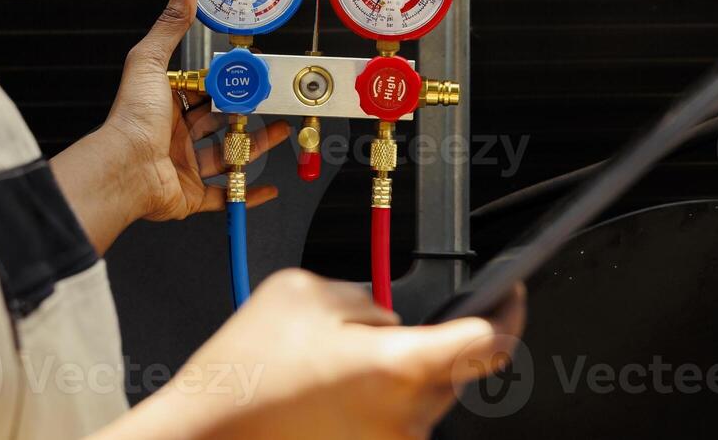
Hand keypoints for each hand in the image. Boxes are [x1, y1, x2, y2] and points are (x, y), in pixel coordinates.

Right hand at [104, 270, 527, 439]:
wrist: (207, 432)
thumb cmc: (246, 368)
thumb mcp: (305, 291)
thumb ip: (365, 295)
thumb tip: (387, 314)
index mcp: (399, 364)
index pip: (488, 341)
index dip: (507, 312)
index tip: (510, 296)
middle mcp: (404, 415)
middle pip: (457, 370)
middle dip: (435, 340)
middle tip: (382, 324)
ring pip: (424, 398)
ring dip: (401, 373)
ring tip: (337, 357)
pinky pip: (394, 422)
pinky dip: (378, 400)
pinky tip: (333, 386)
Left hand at [107, 0, 289, 221]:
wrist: (124, 170)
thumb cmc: (133, 119)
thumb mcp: (151, 61)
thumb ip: (171, 24)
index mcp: (163, 104)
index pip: (201, 89)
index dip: (225, 81)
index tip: (248, 73)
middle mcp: (172, 135)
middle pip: (218, 121)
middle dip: (246, 112)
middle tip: (271, 101)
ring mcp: (182, 165)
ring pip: (227, 155)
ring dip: (255, 145)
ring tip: (282, 131)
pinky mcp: (190, 195)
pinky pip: (224, 195)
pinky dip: (247, 193)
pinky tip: (267, 187)